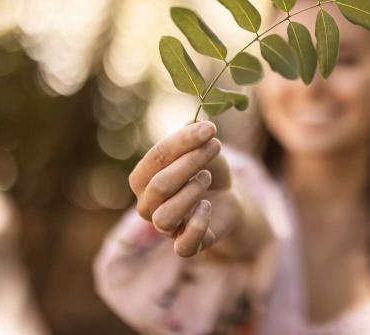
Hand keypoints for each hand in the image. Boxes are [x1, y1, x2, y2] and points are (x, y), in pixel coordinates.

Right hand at [129, 121, 243, 256]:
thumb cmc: (206, 170)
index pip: (154, 159)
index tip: (209, 129)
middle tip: (215, 147)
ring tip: (207, 177)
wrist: (226, 198)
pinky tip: (208, 206)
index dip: (181, 142)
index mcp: (143, 179)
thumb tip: (195, 121)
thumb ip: (194, 135)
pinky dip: (197, 226)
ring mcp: (166, 229)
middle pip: (159, 187)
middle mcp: (148, 206)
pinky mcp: (187, 245)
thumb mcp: (202, 148)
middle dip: (189, 163)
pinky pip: (183, 247)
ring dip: (190, 193)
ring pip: (164, 218)